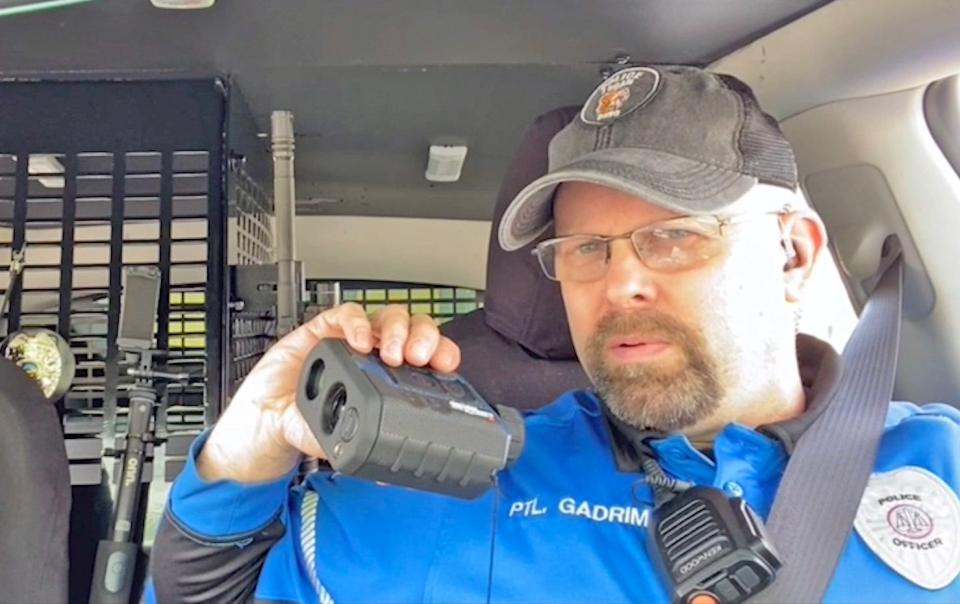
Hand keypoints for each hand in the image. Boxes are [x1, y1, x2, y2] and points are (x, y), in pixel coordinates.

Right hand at [197, 303, 460, 482]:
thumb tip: (386, 473)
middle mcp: (375, 358)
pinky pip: (347, 314)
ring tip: (394, 352)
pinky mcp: (322, 331)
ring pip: (386, 317)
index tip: (447, 366)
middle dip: (425, 337)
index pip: (428, 358)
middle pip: (414, 330)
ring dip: (397, 329)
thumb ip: (360, 448)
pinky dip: (357, 323)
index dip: (443, 354)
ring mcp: (350, 342)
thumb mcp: (340, 444)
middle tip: (420, 358)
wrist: (260, 429)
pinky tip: (359, 341)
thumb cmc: (304, 431)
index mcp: (390, 381)